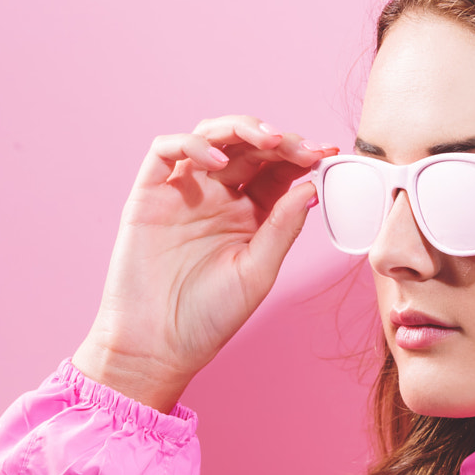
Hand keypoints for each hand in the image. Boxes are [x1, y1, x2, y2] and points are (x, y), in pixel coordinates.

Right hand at [73, 114, 337, 412]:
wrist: (157, 346)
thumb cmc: (208, 318)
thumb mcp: (258, 273)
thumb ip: (282, 228)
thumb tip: (309, 187)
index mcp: (248, 215)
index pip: (277, 170)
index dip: (300, 155)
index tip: (325, 153)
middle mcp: (216, 197)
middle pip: (248, 147)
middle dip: (277, 139)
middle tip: (298, 146)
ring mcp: (182, 192)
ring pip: (210, 136)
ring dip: (239, 128)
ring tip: (265, 139)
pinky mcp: (149, 194)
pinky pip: (165, 151)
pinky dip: (190, 144)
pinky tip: (216, 160)